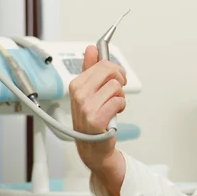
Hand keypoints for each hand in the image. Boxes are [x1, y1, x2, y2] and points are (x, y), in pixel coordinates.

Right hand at [69, 45, 127, 174]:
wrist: (92, 147)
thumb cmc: (93, 117)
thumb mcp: (89, 91)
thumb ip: (90, 68)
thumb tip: (91, 48)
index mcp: (76, 84)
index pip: (101, 63)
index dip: (115, 70)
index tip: (116, 76)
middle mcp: (79, 94)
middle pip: (110, 70)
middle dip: (119, 79)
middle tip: (117, 90)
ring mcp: (86, 106)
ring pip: (116, 86)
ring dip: (120, 96)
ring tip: (112, 105)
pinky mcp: (96, 118)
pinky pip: (119, 101)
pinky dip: (120, 107)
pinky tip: (113, 114)